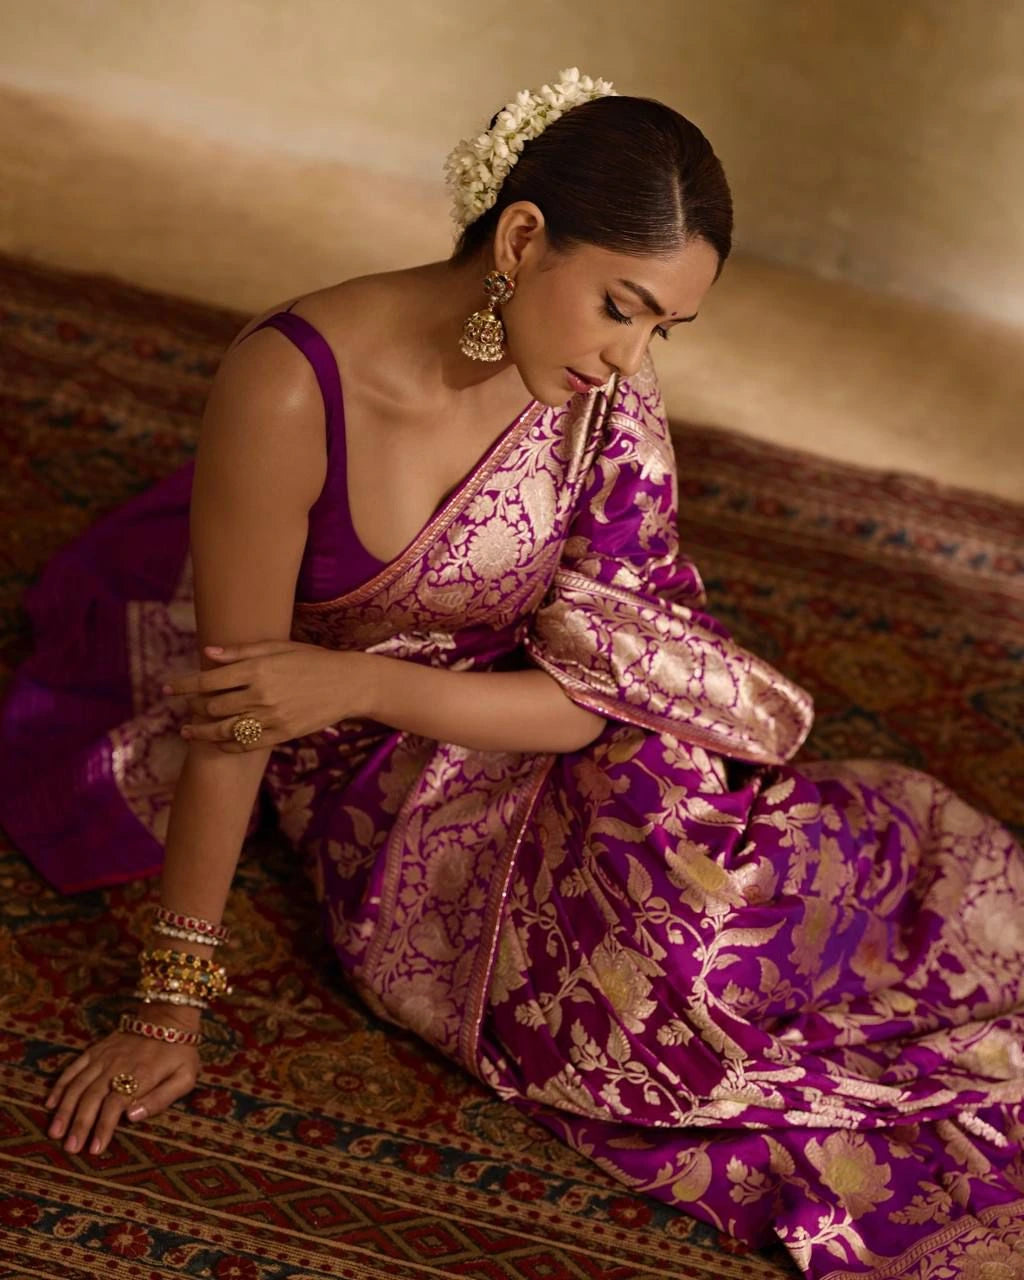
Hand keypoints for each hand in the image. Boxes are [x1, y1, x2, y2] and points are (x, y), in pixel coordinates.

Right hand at [45, 1029, 198, 1154]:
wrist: (168, 1016)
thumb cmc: (179, 1052)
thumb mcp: (184, 1077)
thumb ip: (161, 1099)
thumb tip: (132, 1117)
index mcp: (140, 1075)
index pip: (116, 1104)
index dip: (103, 1127)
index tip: (94, 1149)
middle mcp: (117, 1066)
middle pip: (93, 1098)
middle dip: (79, 1124)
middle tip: (70, 1148)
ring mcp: (104, 1057)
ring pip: (79, 1085)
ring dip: (65, 1109)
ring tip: (55, 1132)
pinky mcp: (96, 1050)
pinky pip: (74, 1068)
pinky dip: (61, 1085)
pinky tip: (51, 1103)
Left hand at [163, 640, 369, 750]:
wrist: (347, 684)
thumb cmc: (311, 660)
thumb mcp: (278, 647)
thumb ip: (241, 652)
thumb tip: (207, 653)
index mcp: (257, 670)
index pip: (208, 681)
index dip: (183, 686)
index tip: (167, 688)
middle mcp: (261, 695)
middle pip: (213, 707)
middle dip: (193, 707)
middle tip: (186, 706)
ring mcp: (271, 717)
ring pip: (224, 730)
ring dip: (201, 731)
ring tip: (188, 730)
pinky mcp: (282, 734)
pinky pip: (246, 745)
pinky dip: (227, 744)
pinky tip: (217, 741)